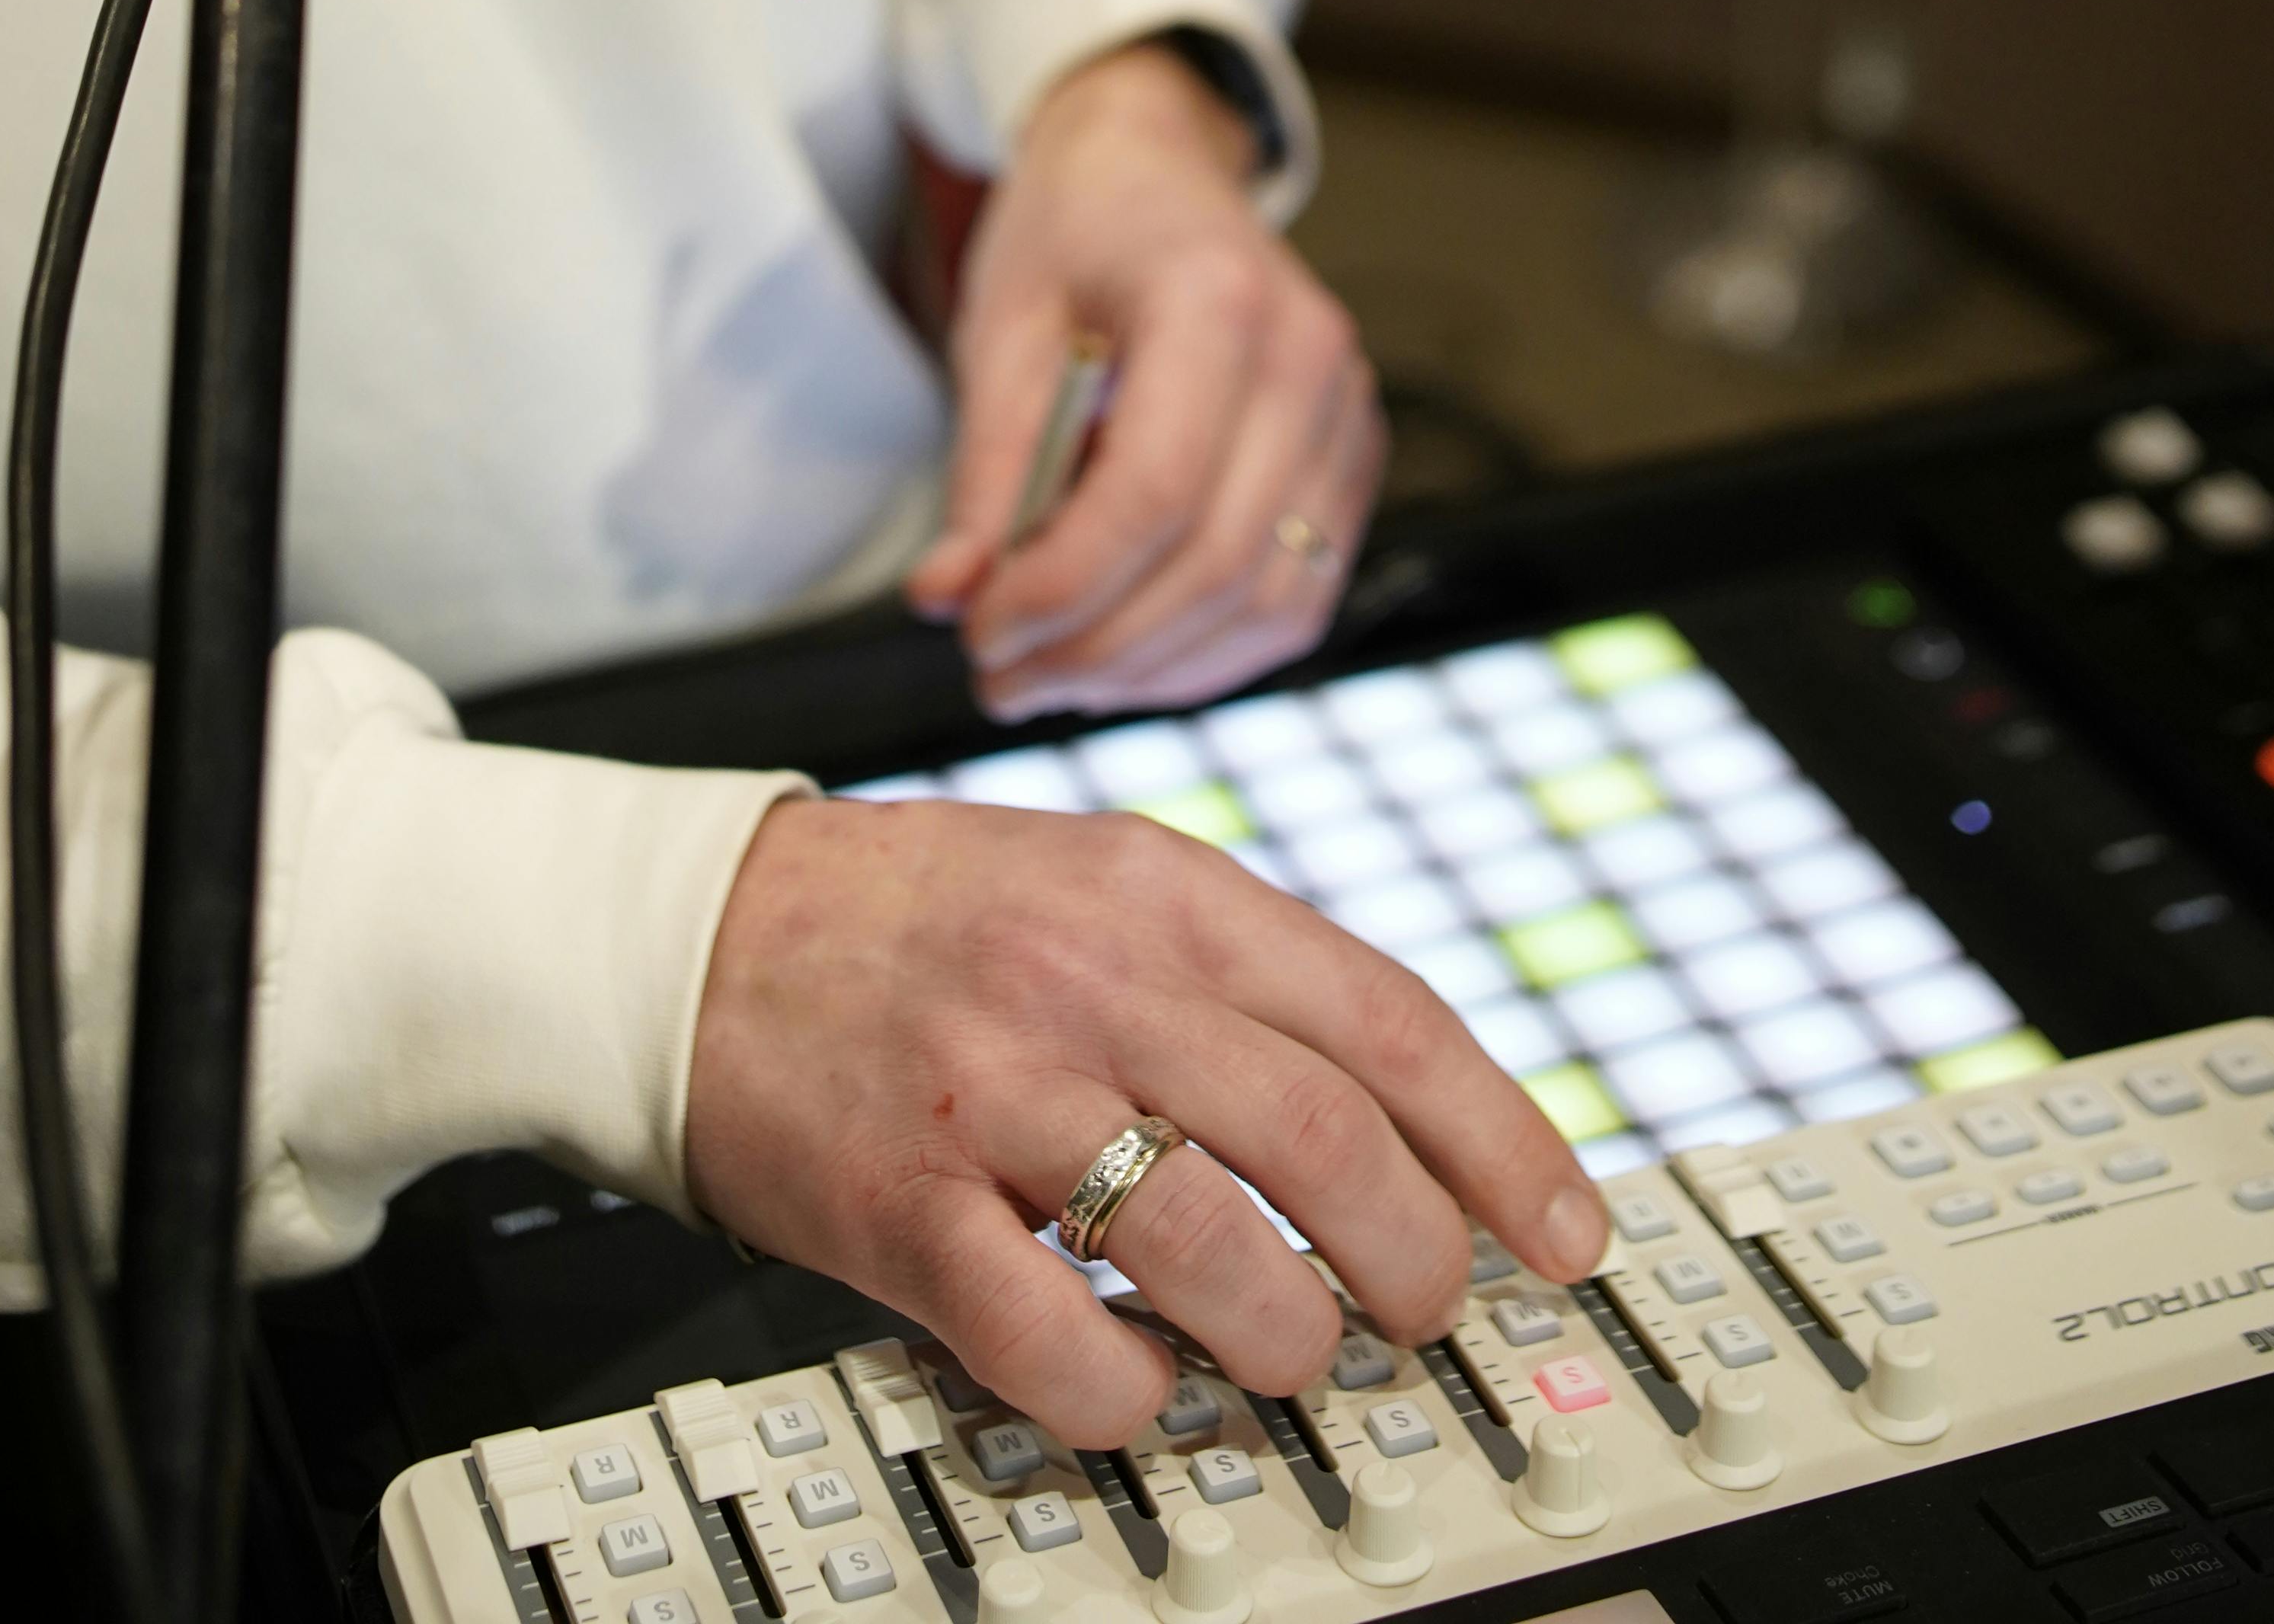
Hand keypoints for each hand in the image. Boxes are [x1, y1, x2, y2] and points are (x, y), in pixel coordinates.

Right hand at [683, 793, 1605, 1442]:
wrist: (706, 928)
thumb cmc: (925, 919)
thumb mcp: (1101, 881)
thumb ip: (1240, 976)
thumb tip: (1405, 1109)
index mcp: (1160, 890)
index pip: (1386, 1017)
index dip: (1502, 1139)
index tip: (1567, 1229)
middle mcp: (1089, 977)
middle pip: (1323, 1133)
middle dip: (1414, 1253)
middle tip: (1428, 1313)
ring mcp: (993, 1091)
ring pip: (1205, 1235)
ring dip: (1284, 1331)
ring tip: (1291, 1357)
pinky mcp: (899, 1202)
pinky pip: (1046, 1334)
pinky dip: (1122, 1393)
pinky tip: (1140, 1391)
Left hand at [905, 46, 1381, 720]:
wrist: (1155, 169)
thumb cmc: (1075, 230)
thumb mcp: (1002, 325)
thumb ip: (985, 470)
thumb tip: (950, 599)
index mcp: (1219, 298)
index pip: (1155, 492)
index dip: (1063, 588)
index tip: (980, 632)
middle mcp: (1310, 357)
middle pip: (1215, 562)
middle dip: (1096, 649)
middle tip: (999, 678)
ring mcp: (1348, 413)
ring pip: (1267, 602)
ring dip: (1151, 671)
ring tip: (1051, 677)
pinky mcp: (1352, 461)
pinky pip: (1297, 596)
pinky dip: (1209, 653)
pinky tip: (1126, 658)